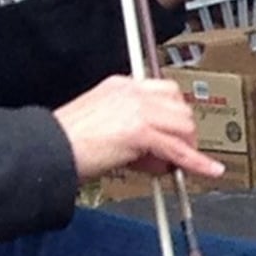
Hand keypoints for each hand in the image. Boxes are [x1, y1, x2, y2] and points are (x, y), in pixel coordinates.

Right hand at [55, 74, 218, 182]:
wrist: (46, 150)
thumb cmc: (66, 143)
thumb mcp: (102, 124)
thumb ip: (131, 128)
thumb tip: (156, 150)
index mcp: (121, 85)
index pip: (165, 92)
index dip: (175, 116)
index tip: (177, 134)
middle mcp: (131, 91)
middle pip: (180, 107)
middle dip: (182, 133)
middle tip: (170, 155)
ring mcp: (137, 109)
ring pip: (183, 126)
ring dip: (182, 148)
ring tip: (161, 165)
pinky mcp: (140, 131)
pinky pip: (178, 149)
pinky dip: (196, 162)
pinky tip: (208, 170)